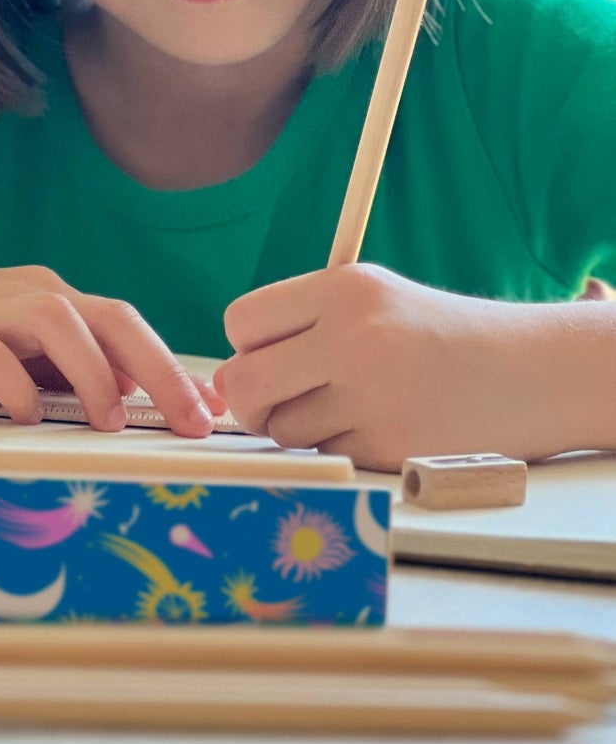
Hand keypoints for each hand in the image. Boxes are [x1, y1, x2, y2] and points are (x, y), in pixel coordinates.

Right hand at [0, 255, 220, 435]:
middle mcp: (24, 294)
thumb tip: (121, 402)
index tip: (213, 415)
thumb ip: (51, 367)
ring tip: (112, 421)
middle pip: (113, 319)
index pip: (128, 326)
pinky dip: (15, 384)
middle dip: (161, 371)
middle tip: (195, 424)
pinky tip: (24, 416)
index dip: (175, 368)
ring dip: (95, 372)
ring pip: (61, 322)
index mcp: (46, 299)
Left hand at [217, 263, 539, 469]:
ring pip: (278, 427)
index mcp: (344, 290)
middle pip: (241, 383)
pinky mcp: (385, 446)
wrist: (526, 373)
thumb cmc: (434, 335)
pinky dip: (338, 446)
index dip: (246, 346)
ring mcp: (369, 396)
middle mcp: (352, 339)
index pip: (240, 322)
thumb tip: (217, 383)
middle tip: (280, 399)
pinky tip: (379, 424)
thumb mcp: (371, 299)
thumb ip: (296, 327)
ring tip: (350, 404)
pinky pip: (321, 453)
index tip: (272, 355)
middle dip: (250, 399)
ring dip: (298, 425)